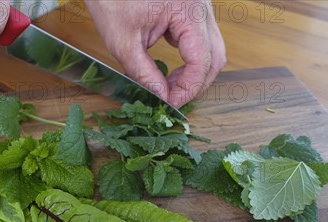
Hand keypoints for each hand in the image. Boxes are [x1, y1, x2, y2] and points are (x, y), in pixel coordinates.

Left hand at [85, 0, 225, 106]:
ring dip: (195, 72)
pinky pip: (202, 39)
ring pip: (212, 49)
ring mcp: (200, 7)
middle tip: (171, 99)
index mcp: (189, 12)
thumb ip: (144, 74)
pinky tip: (172, 69)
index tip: (169, 105)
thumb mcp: (124, 43)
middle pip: (215, 57)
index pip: (202, 62)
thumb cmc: (112, 0)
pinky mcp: (192, 10)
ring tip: (170, 85)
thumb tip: (161, 98)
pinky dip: (191, 58)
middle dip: (195, 83)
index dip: (187, 89)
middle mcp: (202, 7)